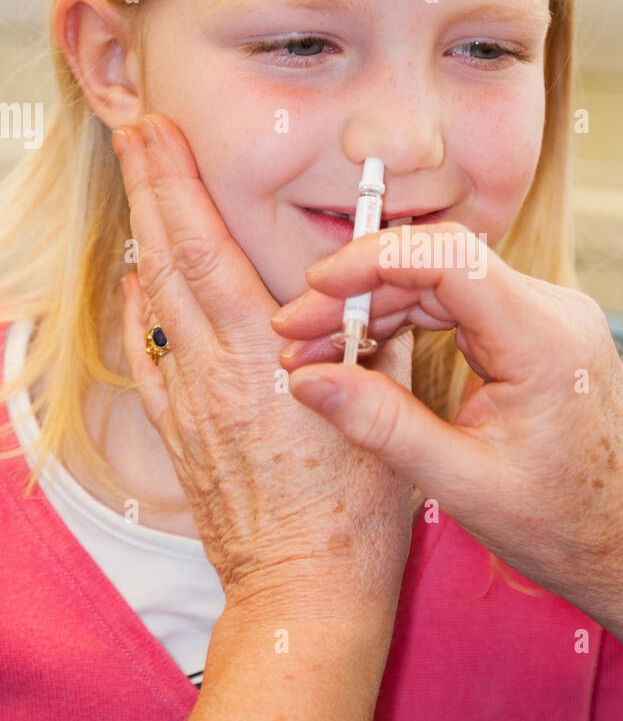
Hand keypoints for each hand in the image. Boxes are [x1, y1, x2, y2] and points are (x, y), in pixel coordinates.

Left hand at [112, 114, 414, 625]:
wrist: (305, 590)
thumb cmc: (357, 513)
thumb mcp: (390, 411)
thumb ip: (385, 340)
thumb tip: (387, 287)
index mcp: (263, 359)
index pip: (205, 250)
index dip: (177, 185)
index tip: (159, 133)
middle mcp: (213, 374)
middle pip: (166, 261)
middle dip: (147, 187)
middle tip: (133, 130)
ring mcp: (190, 405)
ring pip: (155, 304)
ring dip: (145, 238)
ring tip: (141, 186)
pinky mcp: (183, 436)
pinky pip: (150, 360)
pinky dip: (142, 313)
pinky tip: (141, 285)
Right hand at [270, 222, 622, 620]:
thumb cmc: (564, 523)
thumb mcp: (462, 484)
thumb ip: (382, 426)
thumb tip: (307, 380)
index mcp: (544, 340)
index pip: (450, 259)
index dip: (373, 260)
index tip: (314, 289)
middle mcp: (553, 311)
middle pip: (439, 266)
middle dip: (359, 291)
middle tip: (293, 335)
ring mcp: (547, 317)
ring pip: (444, 283)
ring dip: (377, 307)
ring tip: (315, 349)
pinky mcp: (536, 331)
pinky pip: (461, 306)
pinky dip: (408, 322)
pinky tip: (363, 352)